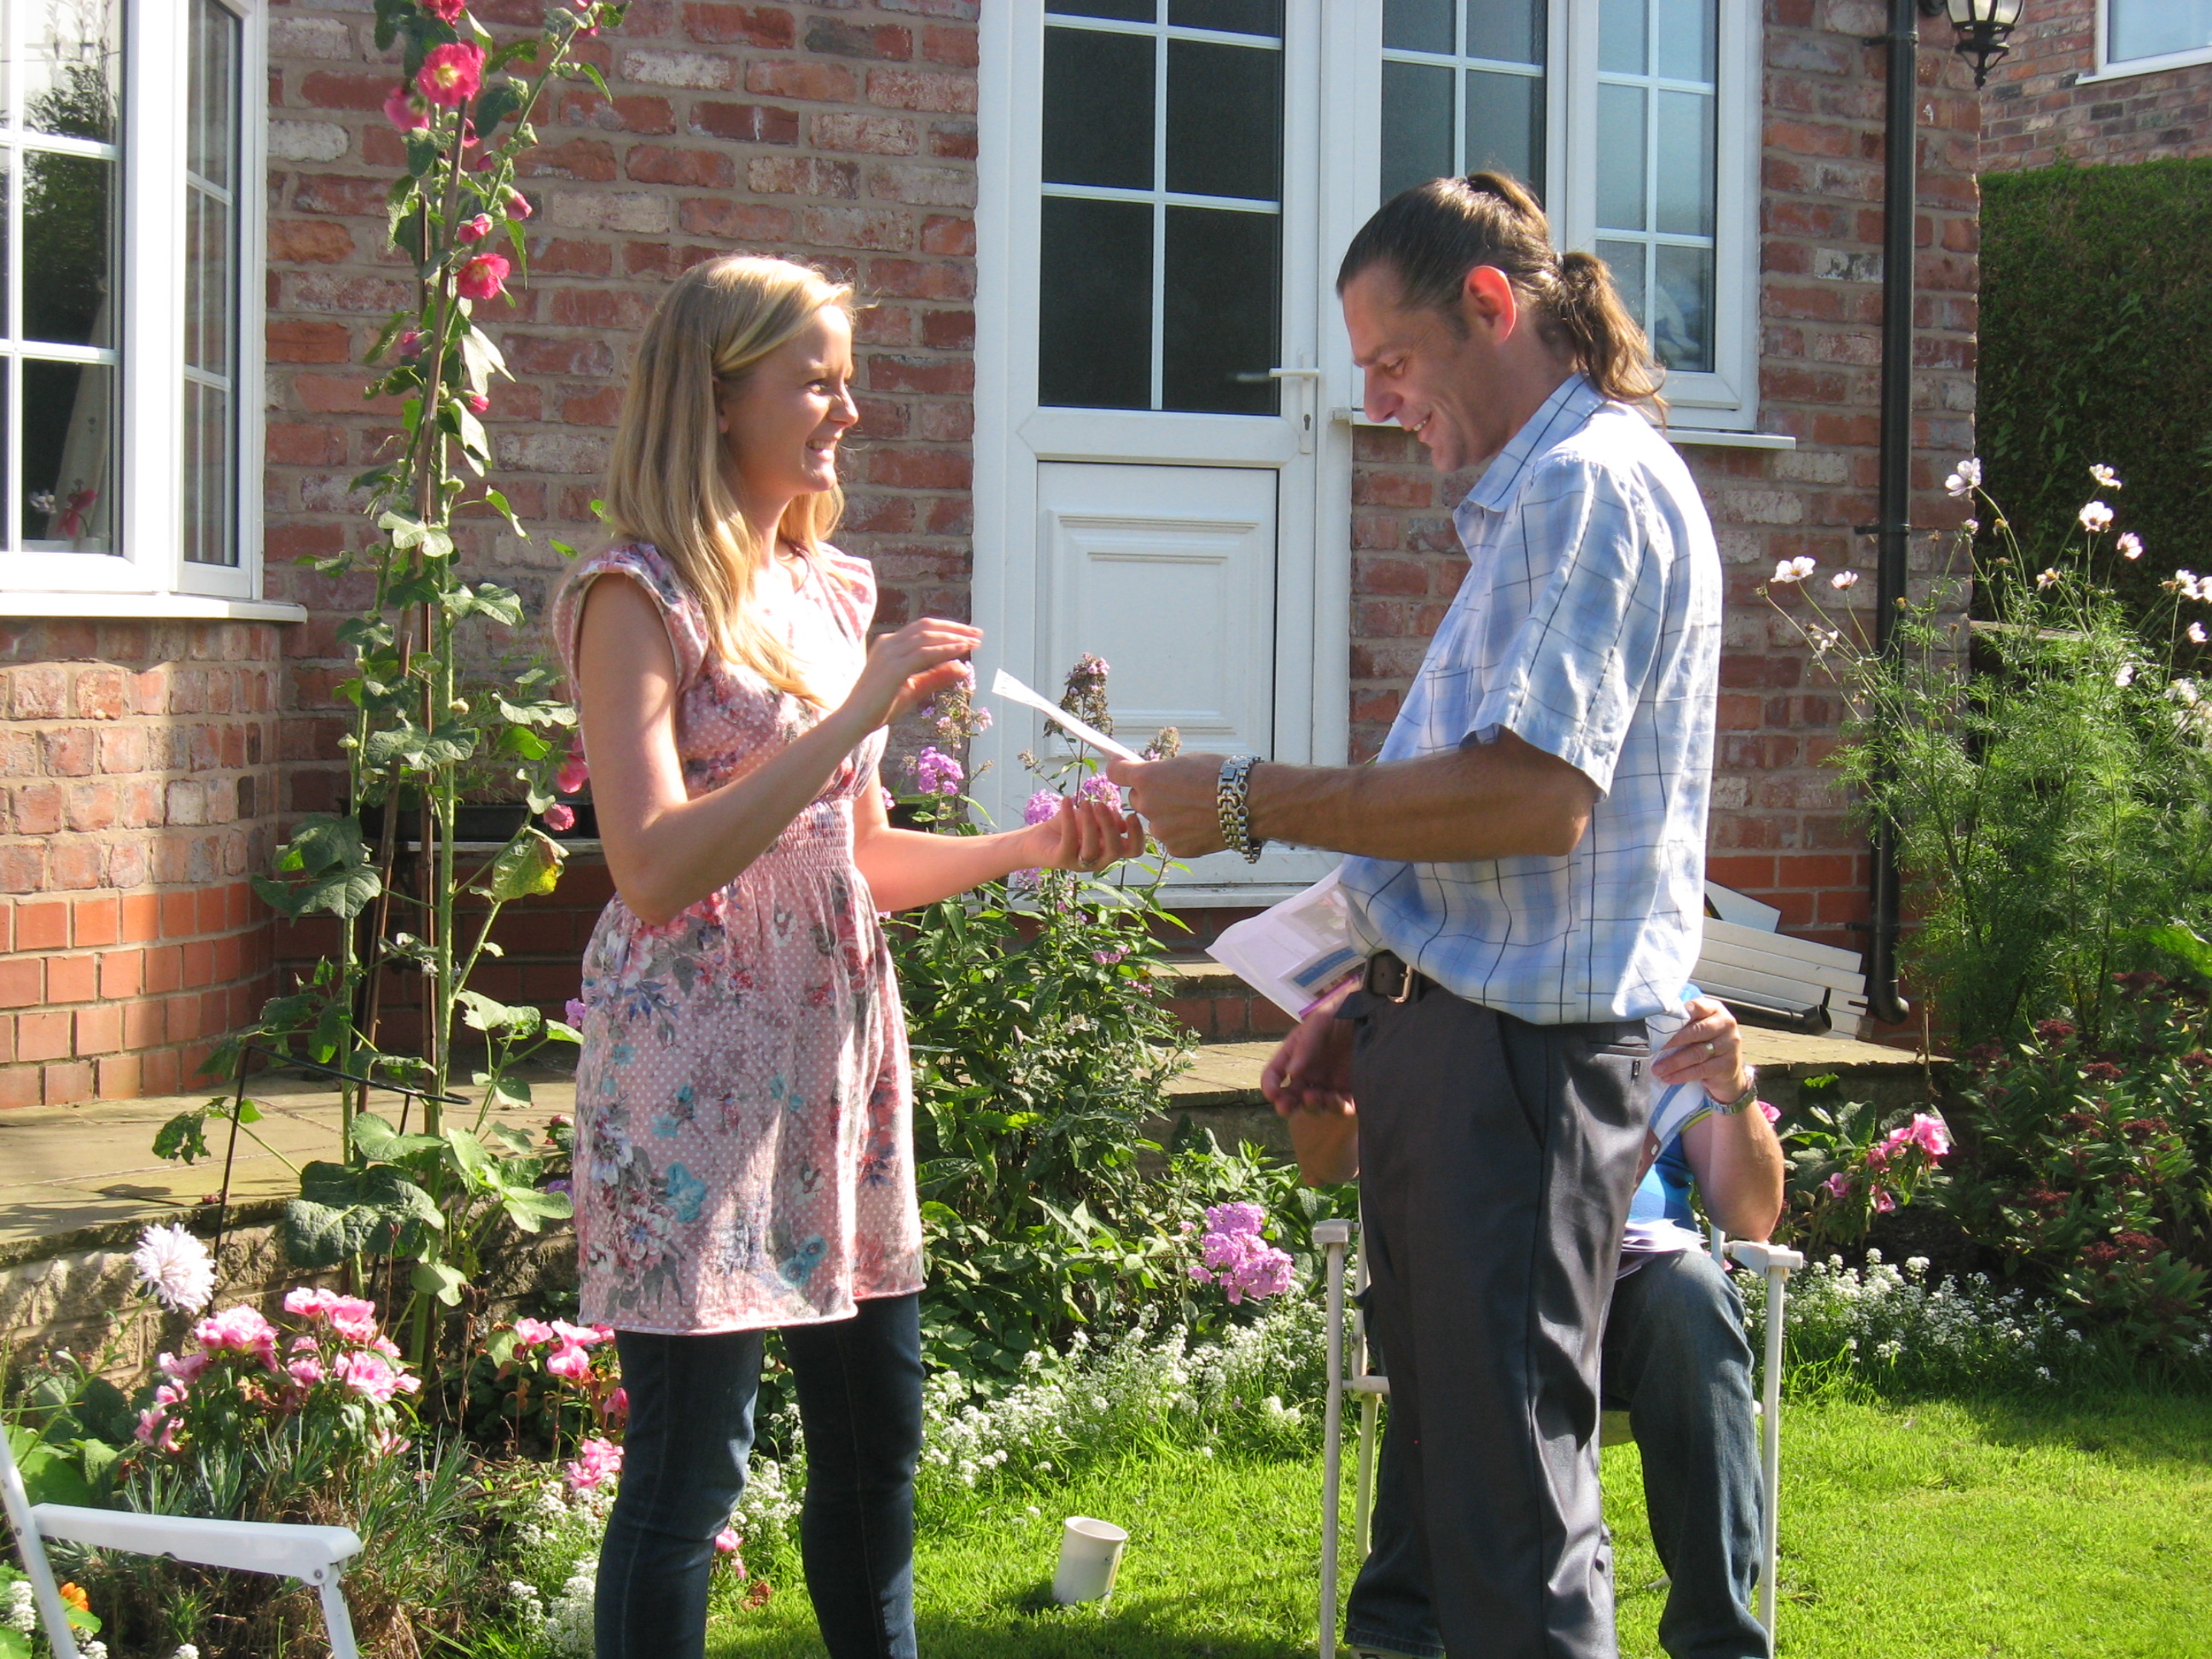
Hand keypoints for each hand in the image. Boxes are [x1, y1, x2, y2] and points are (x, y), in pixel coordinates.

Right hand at [841, 619, 982, 732]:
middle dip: (954, 628)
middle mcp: (888, 644)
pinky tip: (961, 651)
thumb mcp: (914, 689)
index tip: (968, 634)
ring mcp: (890, 654)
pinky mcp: (894, 668)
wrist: (854, 720)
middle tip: (978, 633)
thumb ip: (936, 676)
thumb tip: (963, 667)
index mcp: (889, 645)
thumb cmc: (880, 707)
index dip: (946, 628)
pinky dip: (945, 650)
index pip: (921, 629)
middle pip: (926, 627)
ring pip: (927, 637)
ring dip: (953, 637)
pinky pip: (924, 654)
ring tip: (974, 641)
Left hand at [1020, 791, 1147, 872]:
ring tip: (1084, 803)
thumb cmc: (1067, 827)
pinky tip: (1066, 801)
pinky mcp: (1062, 860)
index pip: (1133, 849)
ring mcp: (1080, 863)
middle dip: (1110, 826)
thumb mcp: (1090, 817)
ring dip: (1090, 823)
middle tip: (1100, 805)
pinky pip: (1069, 840)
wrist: (1034, 839)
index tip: (1132, 815)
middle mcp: (1099, 860)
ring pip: (1092, 848)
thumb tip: (1120, 819)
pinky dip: (1069, 818)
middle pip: (1115, 850)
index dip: (1138, 836)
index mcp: (1110, 849)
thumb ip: (1106, 817)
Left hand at [1106, 753, 1230, 855]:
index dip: (1119, 769)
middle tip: (1176, 791)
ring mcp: (1160, 830)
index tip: (1120, 768)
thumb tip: (1154, 775)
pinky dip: (1181, 833)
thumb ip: (1162, 771)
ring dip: (1168, 816)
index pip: (1116, 773)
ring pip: (1155, 821)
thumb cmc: (1221, 776)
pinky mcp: (1174, 848)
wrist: (1248, 802)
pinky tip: (1201, 825)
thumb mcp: (1186, 761)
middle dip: (1151, 795)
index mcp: (1148, 778)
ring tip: (1196, 810)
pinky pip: (1171, 839)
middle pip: (1137, 799)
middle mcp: (1147, 805)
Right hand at [1262, 978, 1357, 1116]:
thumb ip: (1305, 1046)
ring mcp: (1329, 1082)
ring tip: (1315, 1097)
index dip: (1270, 1085)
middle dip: (1286, 1104)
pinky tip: (1338, 1102)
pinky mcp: (1351, 1089)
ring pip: (1316, 1104)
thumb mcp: (1319, 1023)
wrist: (1371, 1011)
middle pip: (1292, 1095)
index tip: (1272, 1094)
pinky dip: (1339, 1108)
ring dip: (1312, 1106)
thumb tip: (1291, 1073)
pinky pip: (1343, 1105)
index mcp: (1295, 1055)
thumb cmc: (1339, 1012)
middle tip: (1285, 1108)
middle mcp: (1310, 1072)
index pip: (1275, 1074)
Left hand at [1651, 995, 1750, 1102]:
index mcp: (1715, 1009)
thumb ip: (1683, 1022)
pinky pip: (1702, 1069)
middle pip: (1697, 1031)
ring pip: (1697, 1053)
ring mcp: (1730, 1044)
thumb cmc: (1705, 1043)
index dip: (1678, 1015)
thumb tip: (1652, 1025)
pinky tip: (1669, 1078)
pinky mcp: (1728, 1064)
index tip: (1659, 1023)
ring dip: (1674, 1062)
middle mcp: (1726, 1024)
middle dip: (1672, 1041)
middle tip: (1653, 1048)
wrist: (1728, 1070)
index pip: (1696, 1007)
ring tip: (1657, 1069)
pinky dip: (1683, 1074)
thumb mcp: (1697, 1028)